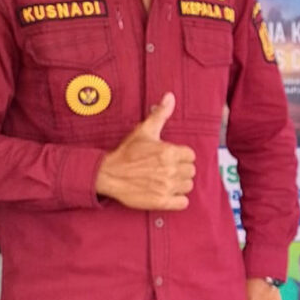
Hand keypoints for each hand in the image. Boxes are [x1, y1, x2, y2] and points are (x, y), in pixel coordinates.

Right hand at [94, 93, 195, 209]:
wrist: (109, 174)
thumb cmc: (127, 152)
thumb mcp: (144, 130)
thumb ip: (160, 114)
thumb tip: (170, 96)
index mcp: (169, 152)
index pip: (191, 156)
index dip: (181, 156)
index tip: (170, 157)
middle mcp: (170, 170)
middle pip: (191, 171)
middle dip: (181, 169)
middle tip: (167, 169)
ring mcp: (166, 187)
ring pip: (188, 186)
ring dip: (180, 184)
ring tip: (167, 180)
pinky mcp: (161, 202)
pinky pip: (183, 203)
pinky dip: (178, 200)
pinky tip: (168, 193)